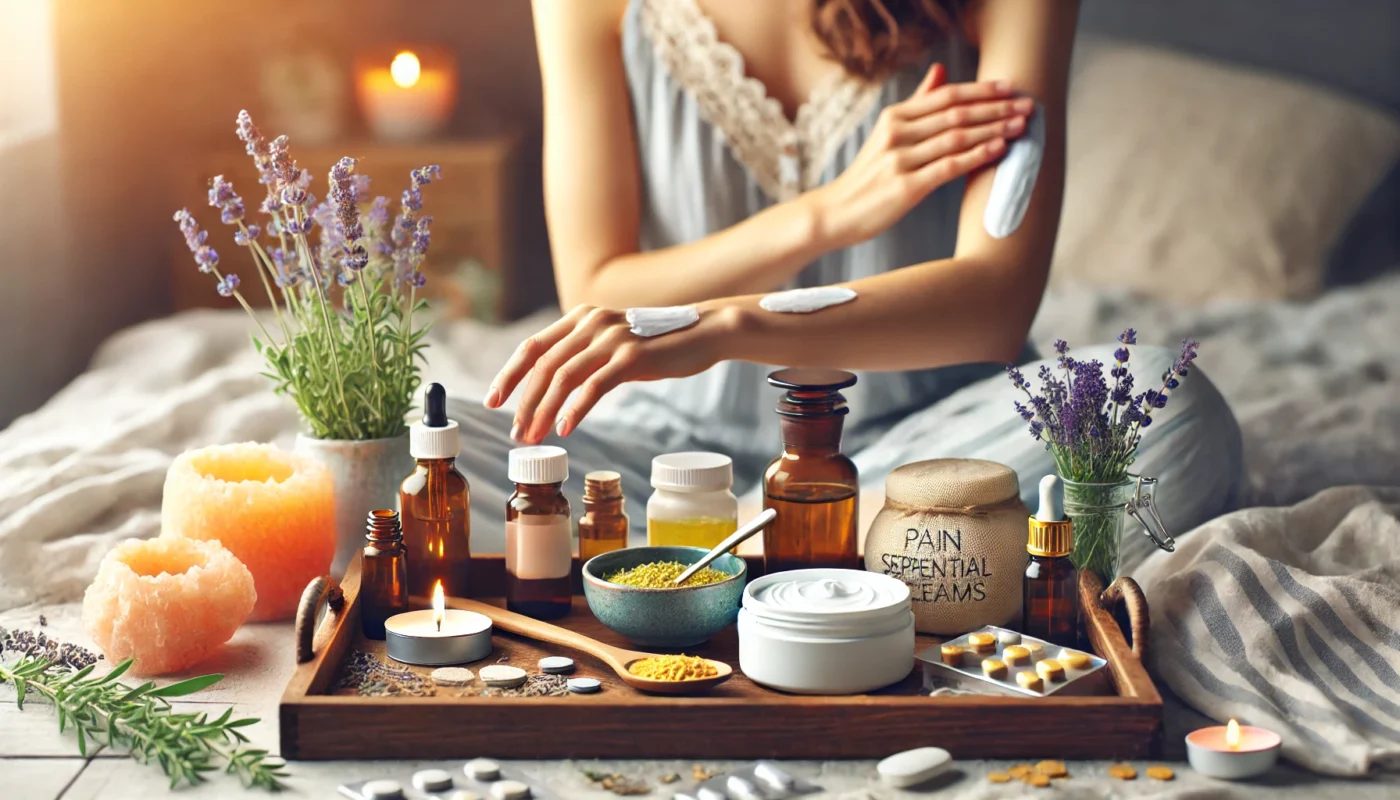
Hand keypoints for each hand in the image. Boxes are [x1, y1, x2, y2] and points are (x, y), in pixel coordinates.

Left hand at [483, 304, 741, 443]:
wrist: (704, 332)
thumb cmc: (659, 345)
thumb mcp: (614, 343)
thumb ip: (586, 355)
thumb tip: (556, 387)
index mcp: (581, 318)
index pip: (532, 347)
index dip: (509, 375)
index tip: (493, 402)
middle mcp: (591, 322)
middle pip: (542, 366)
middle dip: (524, 403)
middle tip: (517, 434)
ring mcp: (611, 338)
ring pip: (563, 377)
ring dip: (544, 411)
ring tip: (536, 437)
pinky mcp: (632, 356)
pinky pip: (594, 386)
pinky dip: (576, 409)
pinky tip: (566, 428)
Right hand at [804, 63, 1032, 249]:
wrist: (835, 213)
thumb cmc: (867, 175)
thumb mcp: (887, 133)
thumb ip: (917, 102)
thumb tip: (941, 69)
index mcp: (894, 117)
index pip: (946, 96)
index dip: (981, 90)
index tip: (1010, 87)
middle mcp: (897, 133)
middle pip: (956, 113)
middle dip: (996, 109)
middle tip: (1028, 106)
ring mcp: (900, 160)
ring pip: (956, 137)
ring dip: (993, 130)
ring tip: (1021, 126)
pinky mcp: (905, 187)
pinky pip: (949, 166)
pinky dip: (977, 155)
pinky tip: (999, 149)